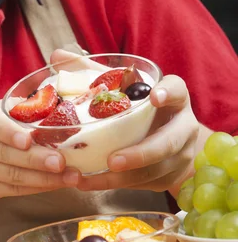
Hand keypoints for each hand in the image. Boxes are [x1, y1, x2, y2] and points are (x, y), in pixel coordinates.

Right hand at [0, 93, 78, 202]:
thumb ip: (11, 110)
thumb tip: (59, 105)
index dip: (9, 133)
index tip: (28, 140)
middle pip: (5, 154)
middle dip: (36, 160)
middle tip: (61, 161)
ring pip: (11, 176)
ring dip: (44, 178)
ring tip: (70, 176)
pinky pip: (11, 190)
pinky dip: (35, 188)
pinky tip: (56, 184)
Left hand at [78, 75, 204, 195]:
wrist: (169, 141)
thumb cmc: (137, 108)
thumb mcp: (122, 88)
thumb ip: (92, 72)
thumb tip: (58, 56)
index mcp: (173, 98)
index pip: (177, 90)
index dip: (168, 93)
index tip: (154, 96)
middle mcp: (182, 126)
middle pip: (169, 142)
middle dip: (140, 153)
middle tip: (113, 160)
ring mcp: (180, 155)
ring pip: (154, 171)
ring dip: (121, 178)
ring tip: (87, 179)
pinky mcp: (169, 177)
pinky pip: (144, 185)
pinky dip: (116, 186)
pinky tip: (90, 184)